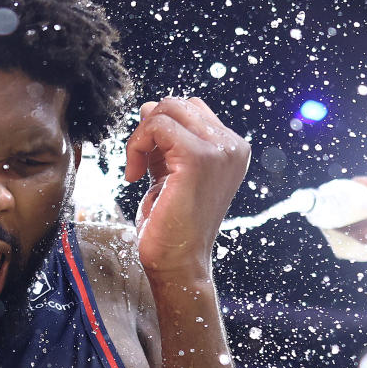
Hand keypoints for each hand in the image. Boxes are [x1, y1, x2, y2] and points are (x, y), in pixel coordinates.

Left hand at [125, 97, 249, 279]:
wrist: (179, 263)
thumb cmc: (172, 225)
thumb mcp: (170, 173)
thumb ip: (166, 143)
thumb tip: (150, 107)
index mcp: (231, 149)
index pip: (191, 109)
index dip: (160, 127)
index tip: (148, 160)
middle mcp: (232, 146)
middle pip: (178, 104)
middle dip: (148, 128)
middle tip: (138, 164)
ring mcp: (219, 150)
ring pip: (167, 109)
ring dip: (140, 137)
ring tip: (136, 169)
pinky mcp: (198, 157)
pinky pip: (157, 126)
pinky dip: (137, 145)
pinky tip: (134, 175)